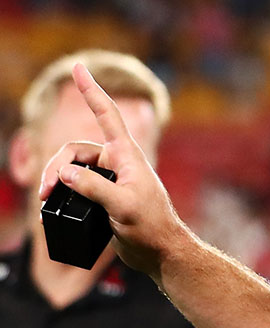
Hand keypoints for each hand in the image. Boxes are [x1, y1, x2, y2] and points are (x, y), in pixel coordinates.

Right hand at [38, 63, 187, 276]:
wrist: (160, 253)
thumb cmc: (151, 228)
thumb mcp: (122, 206)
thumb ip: (93, 187)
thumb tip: (63, 171)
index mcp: (127, 156)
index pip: (107, 115)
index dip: (92, 91)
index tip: (79, 68)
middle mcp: (119, 163)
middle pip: (75, 150)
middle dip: (56, 166)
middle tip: (45, 191)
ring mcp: (111, 180)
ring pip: (72, 169)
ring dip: (56, 181)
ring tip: (45, 201)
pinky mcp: (105, 196)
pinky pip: (76, 186)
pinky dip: (62, 194)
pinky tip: (52, 209)